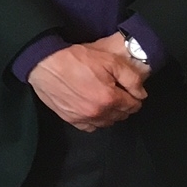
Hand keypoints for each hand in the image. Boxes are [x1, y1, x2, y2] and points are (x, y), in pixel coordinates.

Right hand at [28, 40, 146, 131]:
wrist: (46, 63)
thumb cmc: (76, 59)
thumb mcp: (110, 60)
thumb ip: (131, 78)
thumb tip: (141, 94)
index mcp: (110, 98)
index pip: (133, 106)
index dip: (134, 97)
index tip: (130, 90)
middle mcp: (98, 112)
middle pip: (121, 116)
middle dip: (123, 105)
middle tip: (117, 93)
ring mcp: (83, 118)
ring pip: (107, 123)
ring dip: (110, 114)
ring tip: (105, 100)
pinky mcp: (70, 119)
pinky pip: (90, 127)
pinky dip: (95, 121)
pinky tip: (92, 109)